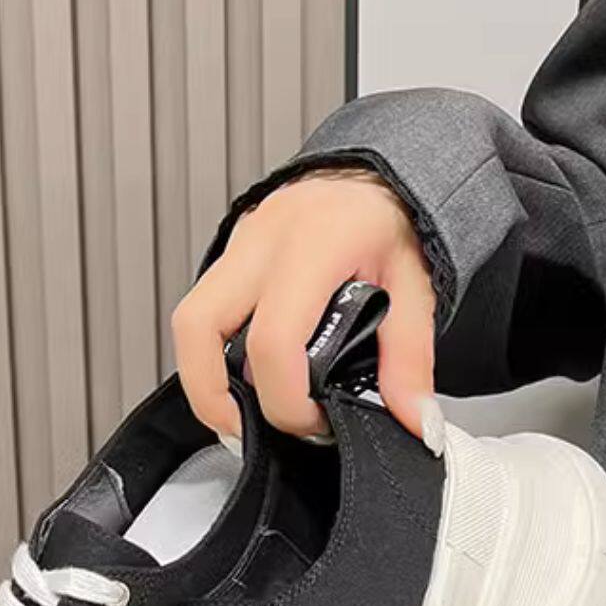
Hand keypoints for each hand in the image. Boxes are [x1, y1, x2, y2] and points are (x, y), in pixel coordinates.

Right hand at [173, 170, 439, 447]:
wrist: (376, 173)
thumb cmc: (390, 219)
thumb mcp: (416, 288)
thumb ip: (411, 361)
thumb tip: (416, 423)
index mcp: (314, 244)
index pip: (275, 341)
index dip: (288, 403)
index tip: (317, 424)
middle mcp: (263, 241)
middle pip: (199, 329)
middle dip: (213, 399)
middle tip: (247, 432)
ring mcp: (239, 245)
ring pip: (188, 323)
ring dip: (205, 380)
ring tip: (242, 413)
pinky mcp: (230, 256)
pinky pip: (202, 313)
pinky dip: (214, 356)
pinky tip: (248, 376)